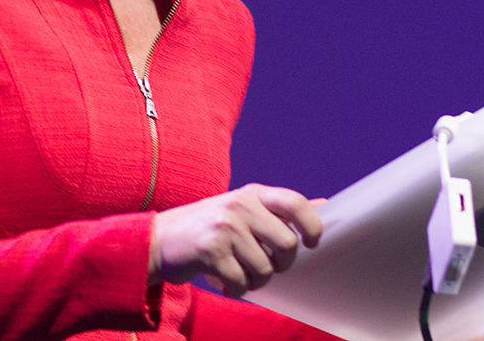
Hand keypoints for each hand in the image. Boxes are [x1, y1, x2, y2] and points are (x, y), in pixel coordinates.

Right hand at [148, 184, 322, 296]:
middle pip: (287, 244)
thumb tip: (325, 206)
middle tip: (265, 266)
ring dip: (255, 281)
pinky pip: (241, 282)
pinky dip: (236, 289)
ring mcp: (225, 226)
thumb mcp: (244, 210)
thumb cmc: (209, 229)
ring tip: (239, 273)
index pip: (295, 203)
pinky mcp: (210, 250)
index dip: (312, 225)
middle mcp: (240, 205)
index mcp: (252, 193)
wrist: (158, 240)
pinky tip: (224, 281)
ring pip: (265, 269)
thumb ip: (280, 210)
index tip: (312, 243)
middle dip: (281, 265)